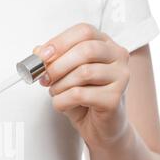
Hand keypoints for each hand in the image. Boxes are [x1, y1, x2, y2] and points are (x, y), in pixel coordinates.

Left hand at [35, 23, 130, 148]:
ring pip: (83, 73)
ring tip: (55, 93)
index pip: (84, 31)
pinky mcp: (115, 98)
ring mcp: (121, 77)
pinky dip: (62, 101)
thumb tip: (38, 51)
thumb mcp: (65, 76)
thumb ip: (53, 61)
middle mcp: (118, 57)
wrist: (100, 128)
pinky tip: (62, 104)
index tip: (41, 56)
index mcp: (106, 45)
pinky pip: (80, 95)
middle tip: (45, 78)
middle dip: (58, 65)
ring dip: (60, 85)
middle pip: (86, 50)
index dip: (60, 42)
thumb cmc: (84, 98)